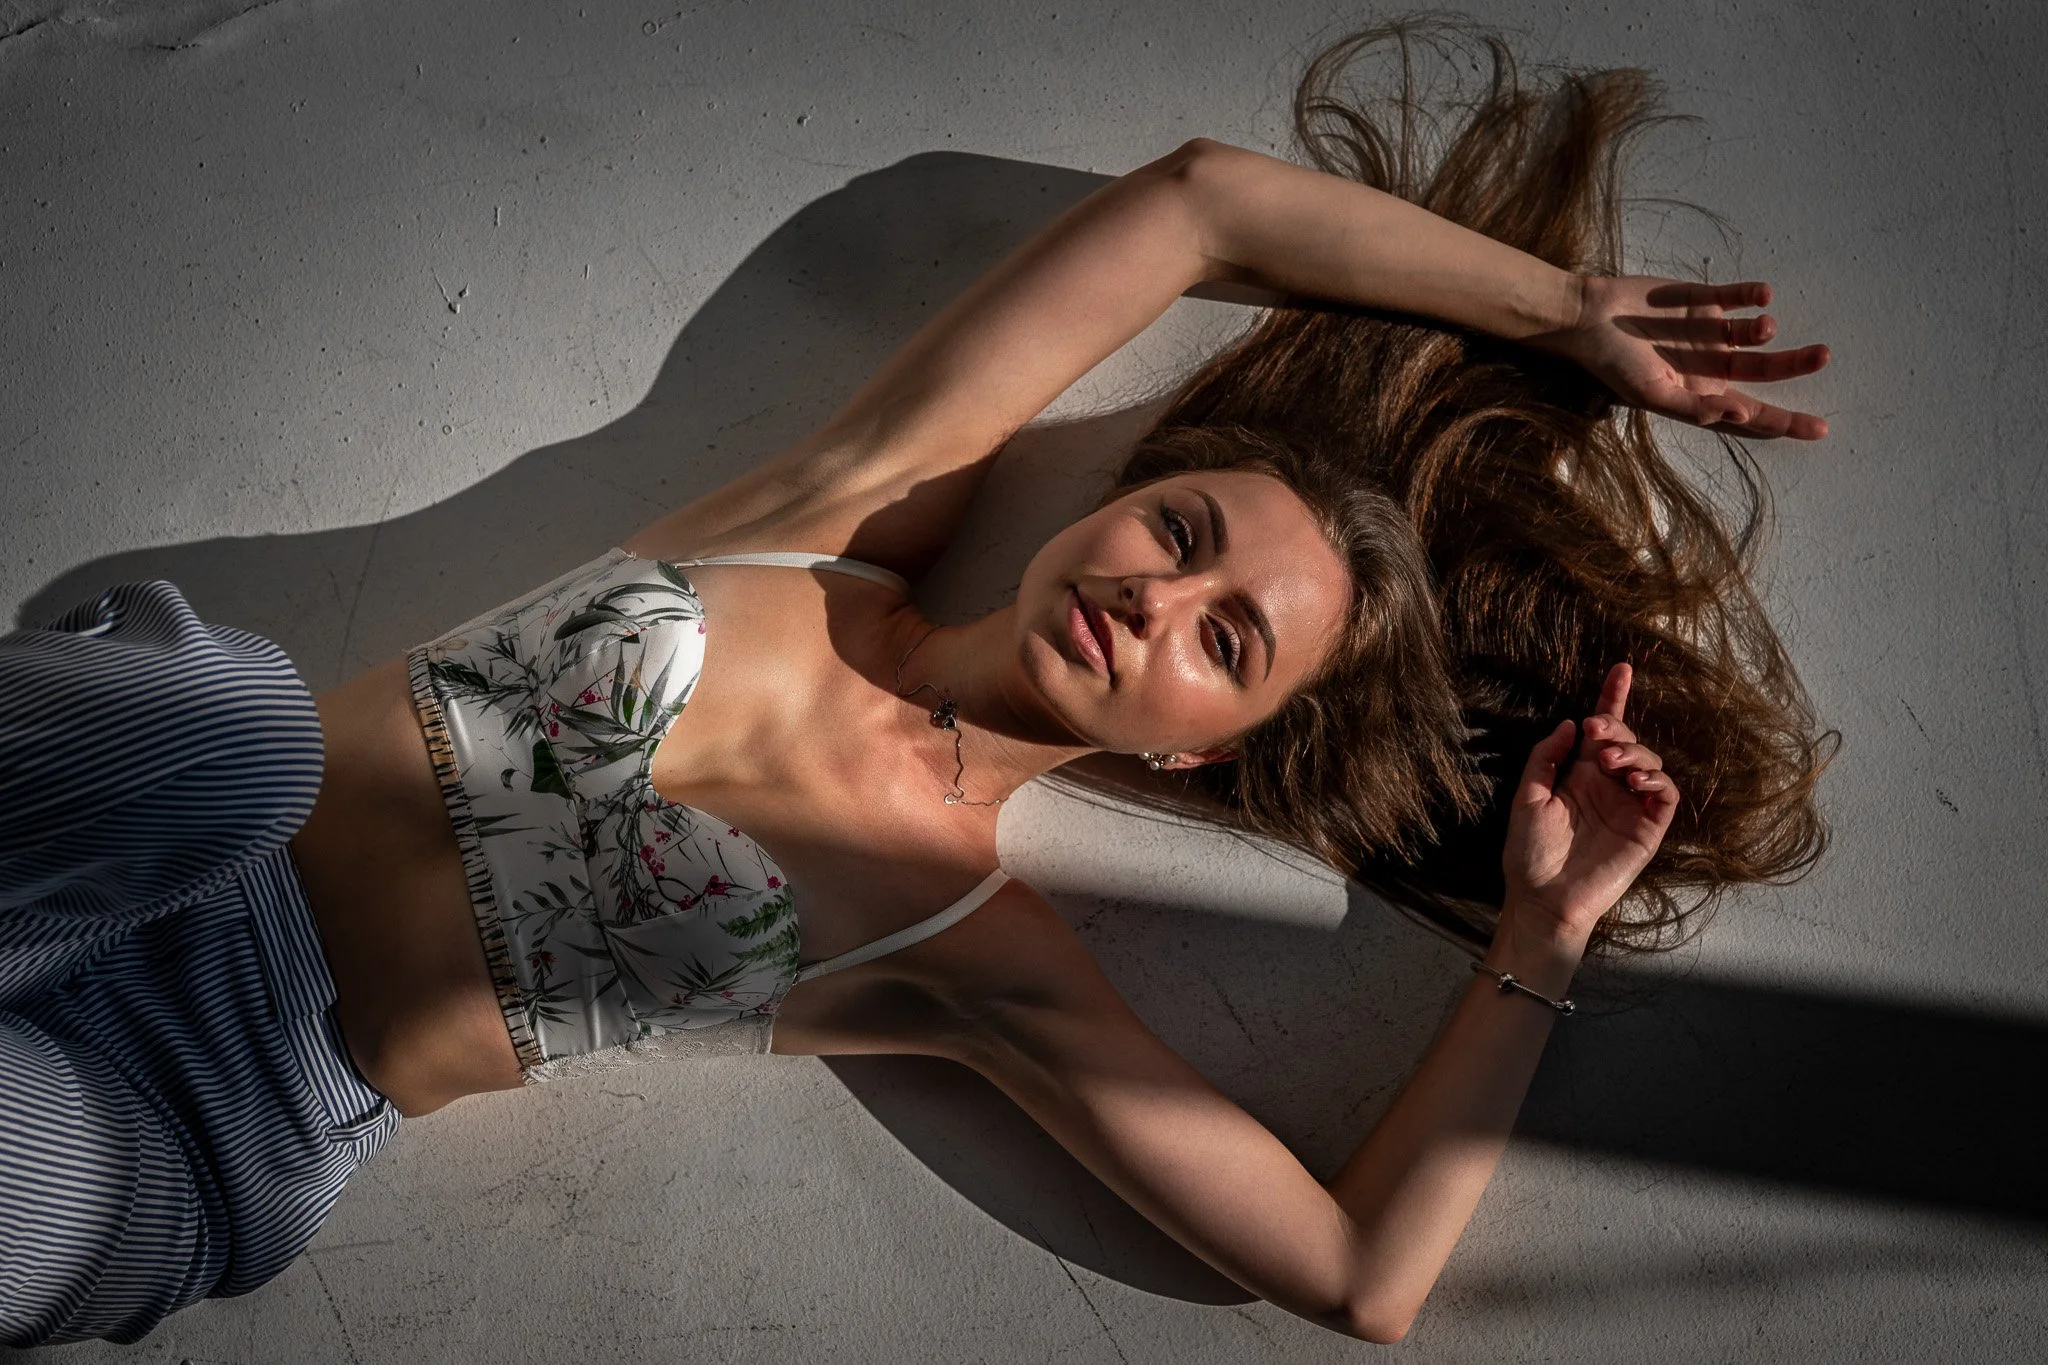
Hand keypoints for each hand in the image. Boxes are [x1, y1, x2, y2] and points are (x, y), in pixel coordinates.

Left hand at [1501, 663, 1679, 940]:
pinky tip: (1637, 779)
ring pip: (1649, 761)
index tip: (1622, 668)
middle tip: (1596, 733)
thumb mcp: (1527, 797)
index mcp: (1579, 775)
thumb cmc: (1529, 853)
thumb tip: (1569, 724)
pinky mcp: (1647, 829)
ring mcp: (1630, 806)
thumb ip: (1546, 758)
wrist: (1543, 898)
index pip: (1602, 731)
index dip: (1613, 698)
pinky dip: (1658, 779)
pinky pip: (1666, 795)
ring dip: (1634, 752)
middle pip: (1627, 740)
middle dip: (1616, 727)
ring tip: (1612, 762)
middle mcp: (1608, 786)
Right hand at [1532, 276, 1831, 440]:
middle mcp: (1711, 365)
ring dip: (1766, 329)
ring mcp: (1709, 332)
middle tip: (1823, 354)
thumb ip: (1694, 408)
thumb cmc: (1613, 363)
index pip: (1753, 412)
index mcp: (1702, 393)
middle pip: (1765, 371)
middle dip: (1796, 364)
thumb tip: (1739, 417)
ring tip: (1764, 326)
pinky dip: (1754, 296)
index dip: (1787, 422)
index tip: (1821, 429)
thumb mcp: (1650, 395)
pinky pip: (1738, 297)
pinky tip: (1763, 297)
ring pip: (1756, 334)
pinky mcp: (1702, 300)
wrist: (1589, 317)